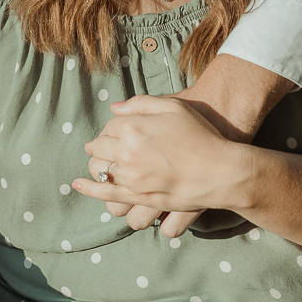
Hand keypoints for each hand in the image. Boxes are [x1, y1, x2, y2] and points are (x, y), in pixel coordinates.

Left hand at [77, 95, 244, 221]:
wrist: (221, 170)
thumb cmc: (200, 135)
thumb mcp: (173, 107)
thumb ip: (140, 103)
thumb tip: (115, 109)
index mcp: (132, 128)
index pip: (108, 126)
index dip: (114, 128)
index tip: (120, 130)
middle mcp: (127, 153)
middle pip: (98, 148)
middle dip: (100, 146)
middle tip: (107, 146)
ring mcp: (131, 179)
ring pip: (100, 171)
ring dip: (99, 166)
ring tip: (105, 164)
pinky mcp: (139, 198)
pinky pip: (108, 195)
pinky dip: (91, 189)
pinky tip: (80, 185)